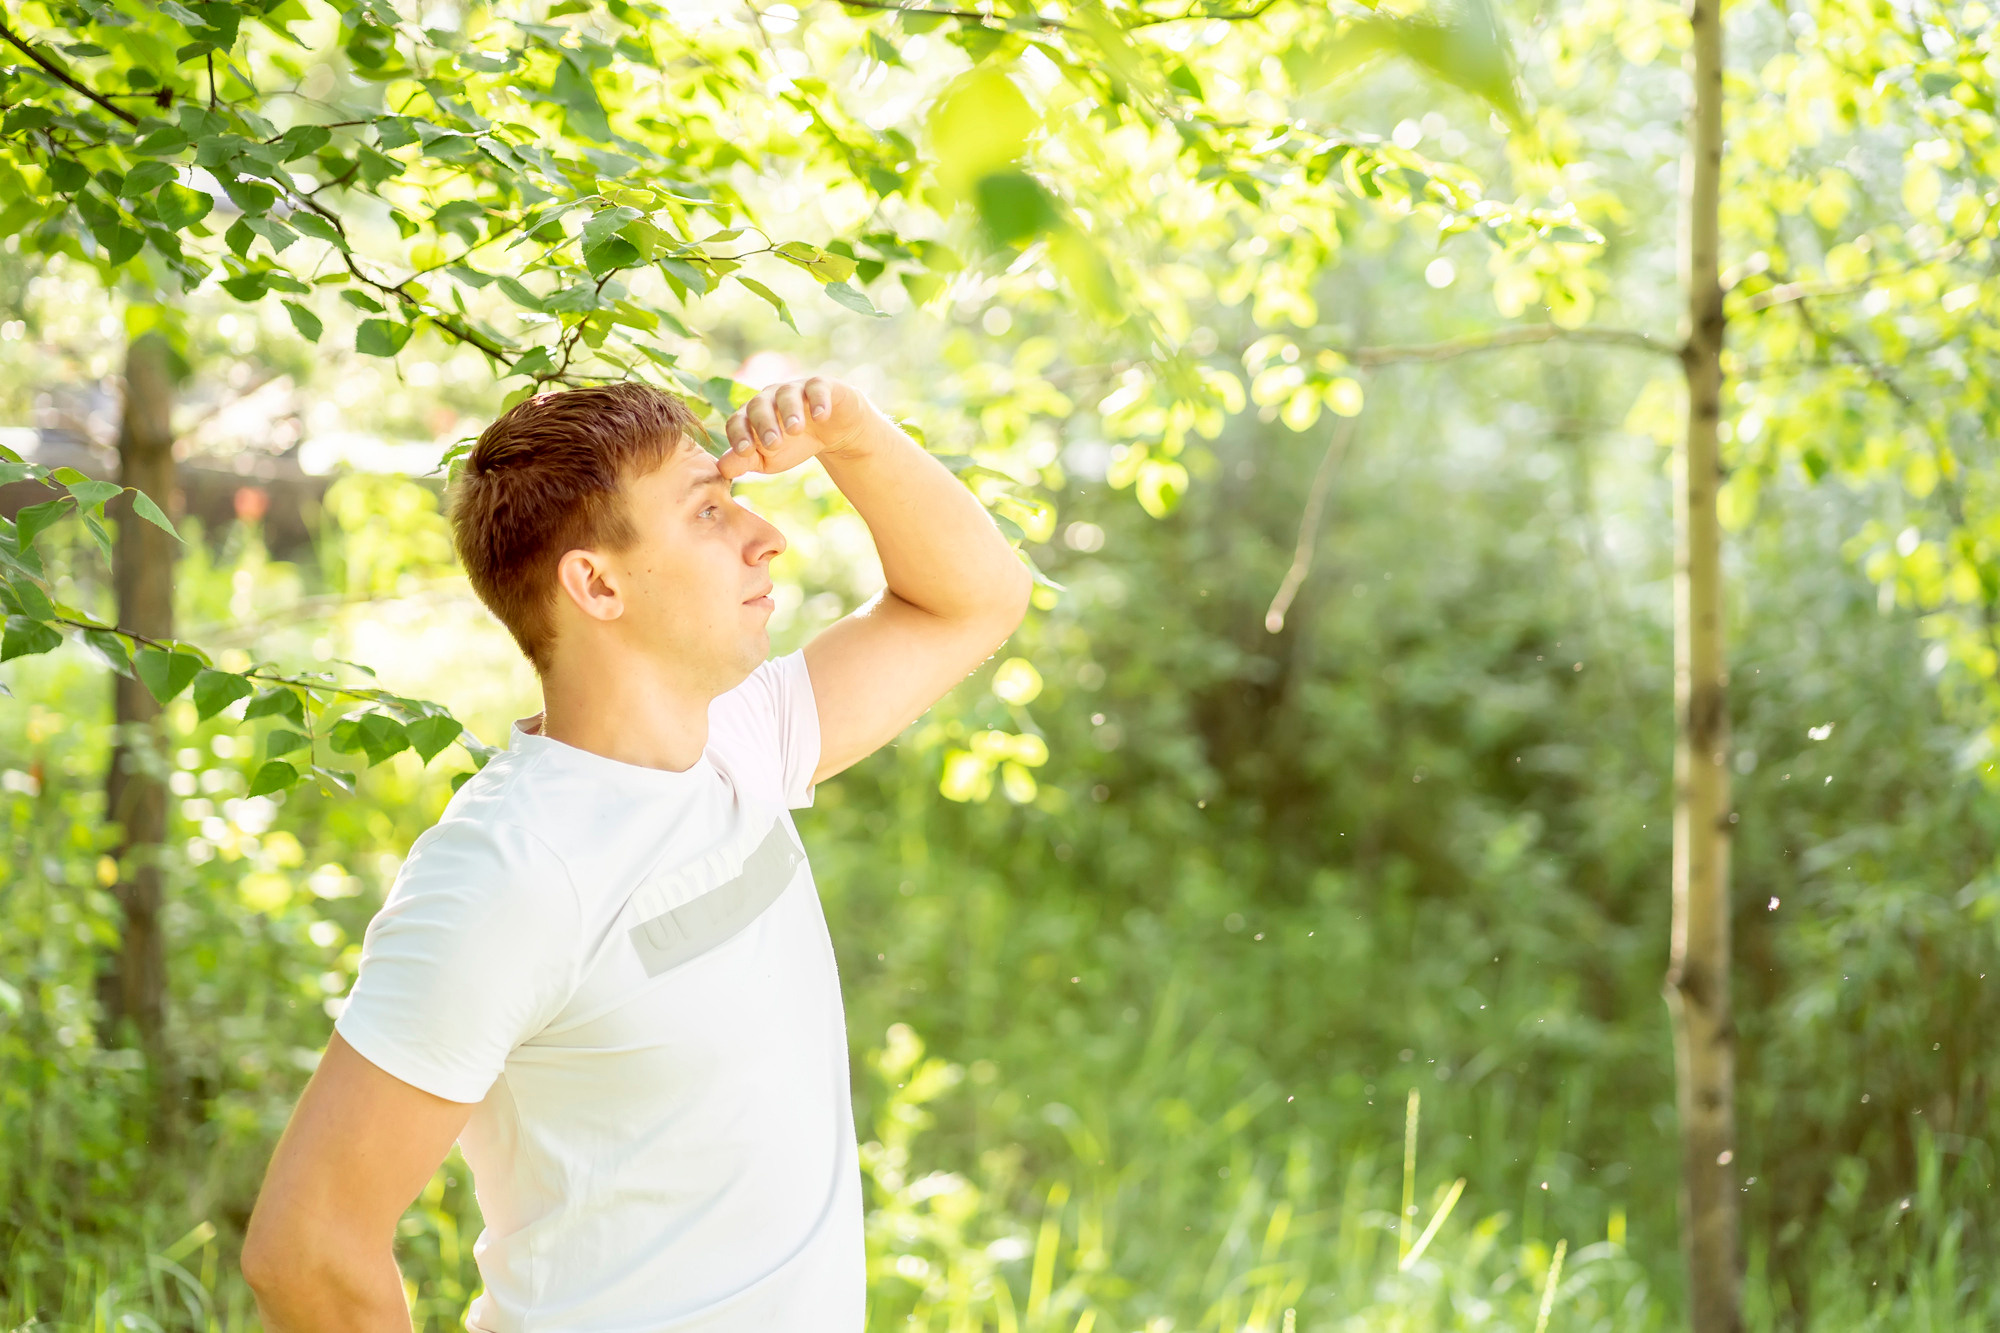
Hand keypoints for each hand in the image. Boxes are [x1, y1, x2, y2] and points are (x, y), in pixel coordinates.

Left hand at [718, 375, 885, 479]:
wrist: (831, 433)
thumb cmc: (793, 445)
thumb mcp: (768, 459)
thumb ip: (745, 462)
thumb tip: (722, 469)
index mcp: (751, 416)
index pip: (737, 421)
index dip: (739, 434)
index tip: (745, 451)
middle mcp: (769, 398)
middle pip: (758, 405)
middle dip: (763, 424)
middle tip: (773, 444)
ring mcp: (795, 389)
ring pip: (786, 394)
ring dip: (789, 411)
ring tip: (795, 430)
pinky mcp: (820, 386)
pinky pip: (817, 387)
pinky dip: (818, 401)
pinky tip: (820, 416)